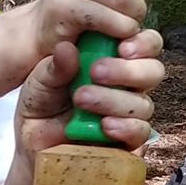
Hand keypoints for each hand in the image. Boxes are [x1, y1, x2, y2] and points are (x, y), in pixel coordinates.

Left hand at [16, 28, 165, 155]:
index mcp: (114, 60)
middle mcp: (127, 85)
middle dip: (128, 70)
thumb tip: (66, 48)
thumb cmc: (41, 103)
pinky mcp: (127, 141)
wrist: (32, 141)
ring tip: (81, 99)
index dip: (142, 43)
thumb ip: (56, 66)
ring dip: (114, 99)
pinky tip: (105, 125)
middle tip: (96, 71)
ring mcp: (129, 113)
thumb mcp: (41, 80)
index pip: (145, 44)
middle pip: (154, 71)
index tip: (121, 46)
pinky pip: (140, 133)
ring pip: (144, 104)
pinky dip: (125, 127)